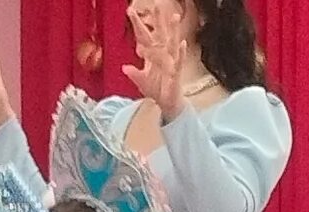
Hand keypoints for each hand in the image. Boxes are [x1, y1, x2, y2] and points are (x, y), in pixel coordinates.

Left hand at [123, 6, 186, 121]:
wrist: (168, 104)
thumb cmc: (157, 90)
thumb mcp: (142, 82)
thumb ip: (135, 74)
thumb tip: (125, 67)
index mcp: (153, 55)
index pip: (144, 37)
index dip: (138, 25)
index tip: (130, 11)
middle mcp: (163, 55)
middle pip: (160, 34)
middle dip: (158, 20)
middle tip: (156, 5)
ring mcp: (171, 62)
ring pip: (172, 43)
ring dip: (173, 30)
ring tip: (174, 17)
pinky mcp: (177, 72)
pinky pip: (179, 60)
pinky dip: (181, 53)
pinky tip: (183, 43)